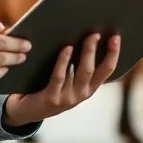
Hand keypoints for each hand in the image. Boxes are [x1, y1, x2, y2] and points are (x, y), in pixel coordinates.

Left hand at [2, 33, 120, 126]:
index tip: (116, 37)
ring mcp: (68, 98)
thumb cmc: (47, 86)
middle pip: (95, 69)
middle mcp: (82, 94)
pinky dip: (64, 62)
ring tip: (90, 36)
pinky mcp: (52, 98)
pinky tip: (66, 48)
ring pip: (82, 72)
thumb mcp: (67, 77)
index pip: (107, 71)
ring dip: (87, 53)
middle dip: (100, 50)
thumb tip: (83, 32)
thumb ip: (76, 63)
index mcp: (88, 87)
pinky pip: (60, 77)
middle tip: (98, 32)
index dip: (114, 54)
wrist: (26, 110)